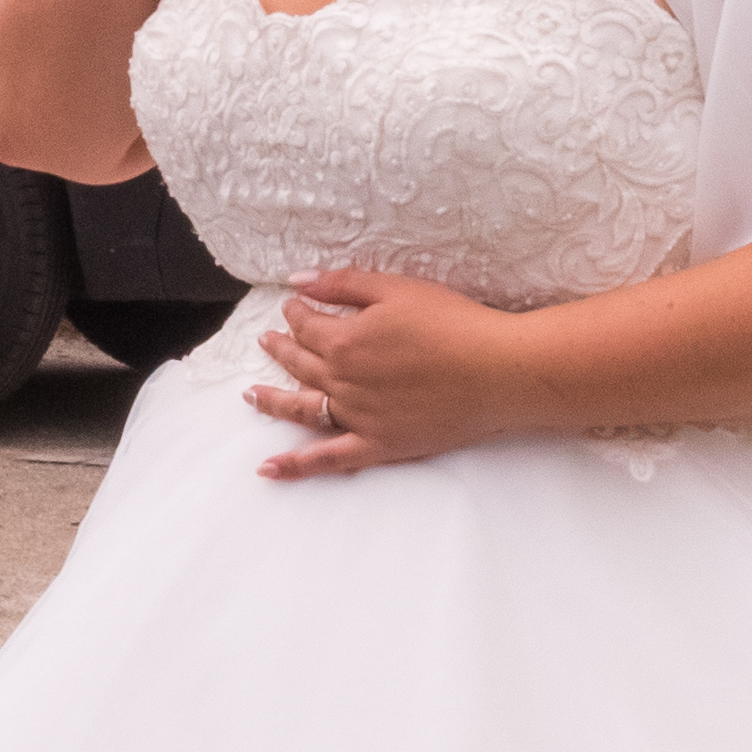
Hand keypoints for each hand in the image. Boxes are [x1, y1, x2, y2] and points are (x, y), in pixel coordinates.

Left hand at [247, 269, 537, 477]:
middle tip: (268, 341)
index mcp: (345, 341)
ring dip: (272, 401)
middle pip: (300, 363)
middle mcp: (343, 382)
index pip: (306, 325)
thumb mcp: (397, 289)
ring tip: (251, 395)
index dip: (297, 312)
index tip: (295, 306)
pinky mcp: (380, 444)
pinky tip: (267, 469)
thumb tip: (298, 283)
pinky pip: (329, 459)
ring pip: (302, 408)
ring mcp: (358, 417)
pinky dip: (296, 465)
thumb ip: (343, 285)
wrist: (499, 371)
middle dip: (281, 348)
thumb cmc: (455, 323)